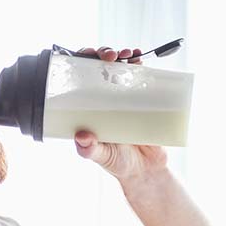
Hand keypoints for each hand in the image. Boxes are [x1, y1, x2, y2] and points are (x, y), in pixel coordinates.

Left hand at [72, 46, 167, 180]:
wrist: (146, 170)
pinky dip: (142, 65)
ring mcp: (125, 97)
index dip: (80, 61)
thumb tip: (82, 137)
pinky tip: (141, 58)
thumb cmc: (118, 162)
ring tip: (129, 55)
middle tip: (111, 56)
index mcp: (89, 107)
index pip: (79, 78)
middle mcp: (104, 98)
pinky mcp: (144, 99)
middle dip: (103, 54)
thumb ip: (90, 150)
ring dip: (124, 56)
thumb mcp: (101, 157)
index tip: (86, 55)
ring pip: (121, 68)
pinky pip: (141, 77)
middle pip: (100, 67)